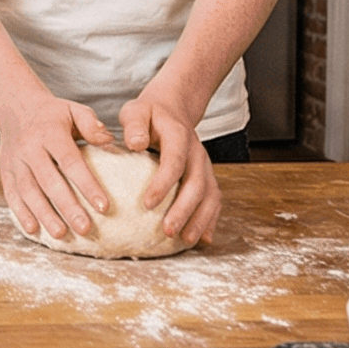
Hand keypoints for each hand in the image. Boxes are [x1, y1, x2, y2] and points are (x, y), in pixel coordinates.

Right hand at [0, 94, 113, 242]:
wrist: (15, 106)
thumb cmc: (52, 114)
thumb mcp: (73, 110)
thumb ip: (91, 124)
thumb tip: (109, 141)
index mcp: (50, 133)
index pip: (70, 161)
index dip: (87, 184)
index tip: (104, 206)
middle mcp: (30, 148)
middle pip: (49, 181)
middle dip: (67, 206)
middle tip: (85, 228)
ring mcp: (15, 161)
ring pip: (29, 191)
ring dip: (44, 214)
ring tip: (61, 234)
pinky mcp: (5, 171)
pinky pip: (11, 194)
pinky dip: (20, 213)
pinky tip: (33, 229)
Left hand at [119, 92, 222, 244]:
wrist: (172, 108)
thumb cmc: (149, 114)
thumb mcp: (136, 111)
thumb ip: (134, 125)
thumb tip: (135, 143)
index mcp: (178, 135)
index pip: (174, 160)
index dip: (163, 183)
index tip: (147, 204)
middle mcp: (196, 152)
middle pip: (197, 183)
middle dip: (184, 209)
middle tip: (167, 230)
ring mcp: (205, 165)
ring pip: (210, 194)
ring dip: (200, 219)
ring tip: (186, 239)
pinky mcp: (207, 176)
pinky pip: (214, 199)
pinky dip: (211, 219)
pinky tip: (203, 238)